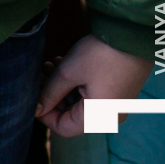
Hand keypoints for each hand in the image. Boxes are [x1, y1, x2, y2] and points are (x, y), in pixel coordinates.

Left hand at [37, 34, 152, 137]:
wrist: (133, 35)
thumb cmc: (101, 55)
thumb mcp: (68, 73)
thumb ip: (49, 93)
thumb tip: (34, 109)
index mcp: (99, 117)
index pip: (63, 128)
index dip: (43, 113)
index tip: (31, 94)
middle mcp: (108, 116)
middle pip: (70, 114)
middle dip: (51, 95)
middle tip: (39, 74)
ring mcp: (113, 104)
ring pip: (77, 101)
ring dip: (60, 85)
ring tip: (49, 64)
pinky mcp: (115, 91)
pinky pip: (89, 93)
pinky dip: (74, 82)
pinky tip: (62, 63)